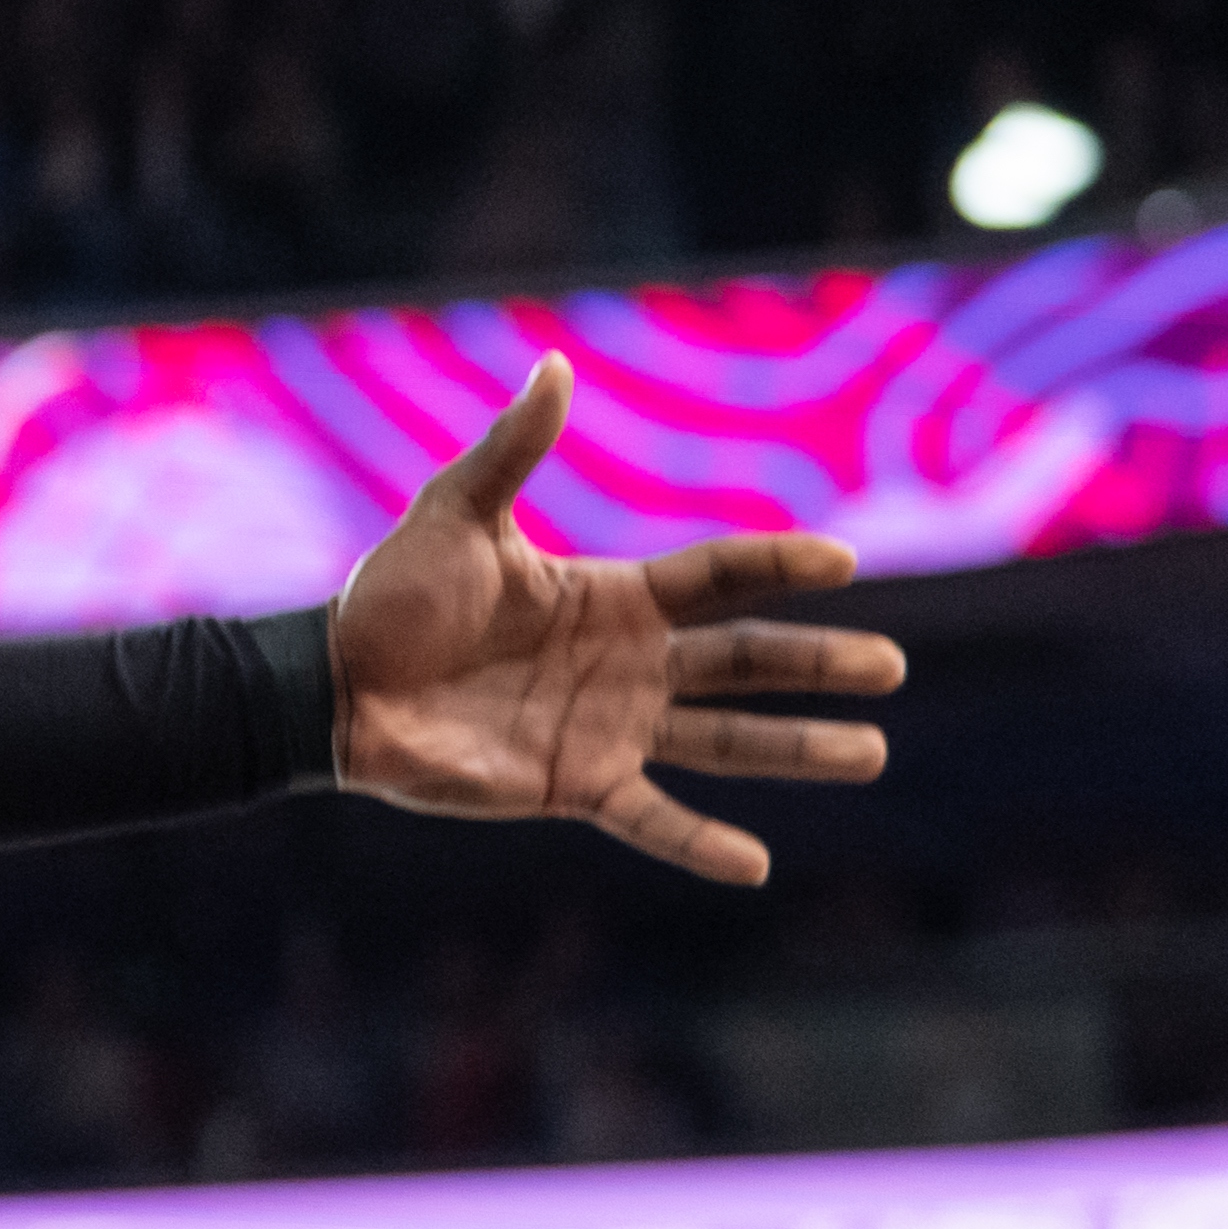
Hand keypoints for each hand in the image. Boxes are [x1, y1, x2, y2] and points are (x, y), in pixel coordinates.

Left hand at [322, 354, 900, 883]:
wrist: (336, 685)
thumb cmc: (392, 595)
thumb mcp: (456, 512)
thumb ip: (513, 448)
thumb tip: (555, 365)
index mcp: (611, 596)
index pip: (716, 578)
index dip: (778, 567)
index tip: (844, 560)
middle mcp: (628, 664)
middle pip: (745, 661)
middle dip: (817, 664)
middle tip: (891, 668)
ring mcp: (609, 729)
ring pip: (725, 740)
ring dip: (798, 749)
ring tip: (873, 753)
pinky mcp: (575, 786)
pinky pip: (652, 819)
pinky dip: (700, 844)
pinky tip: (756, 862)